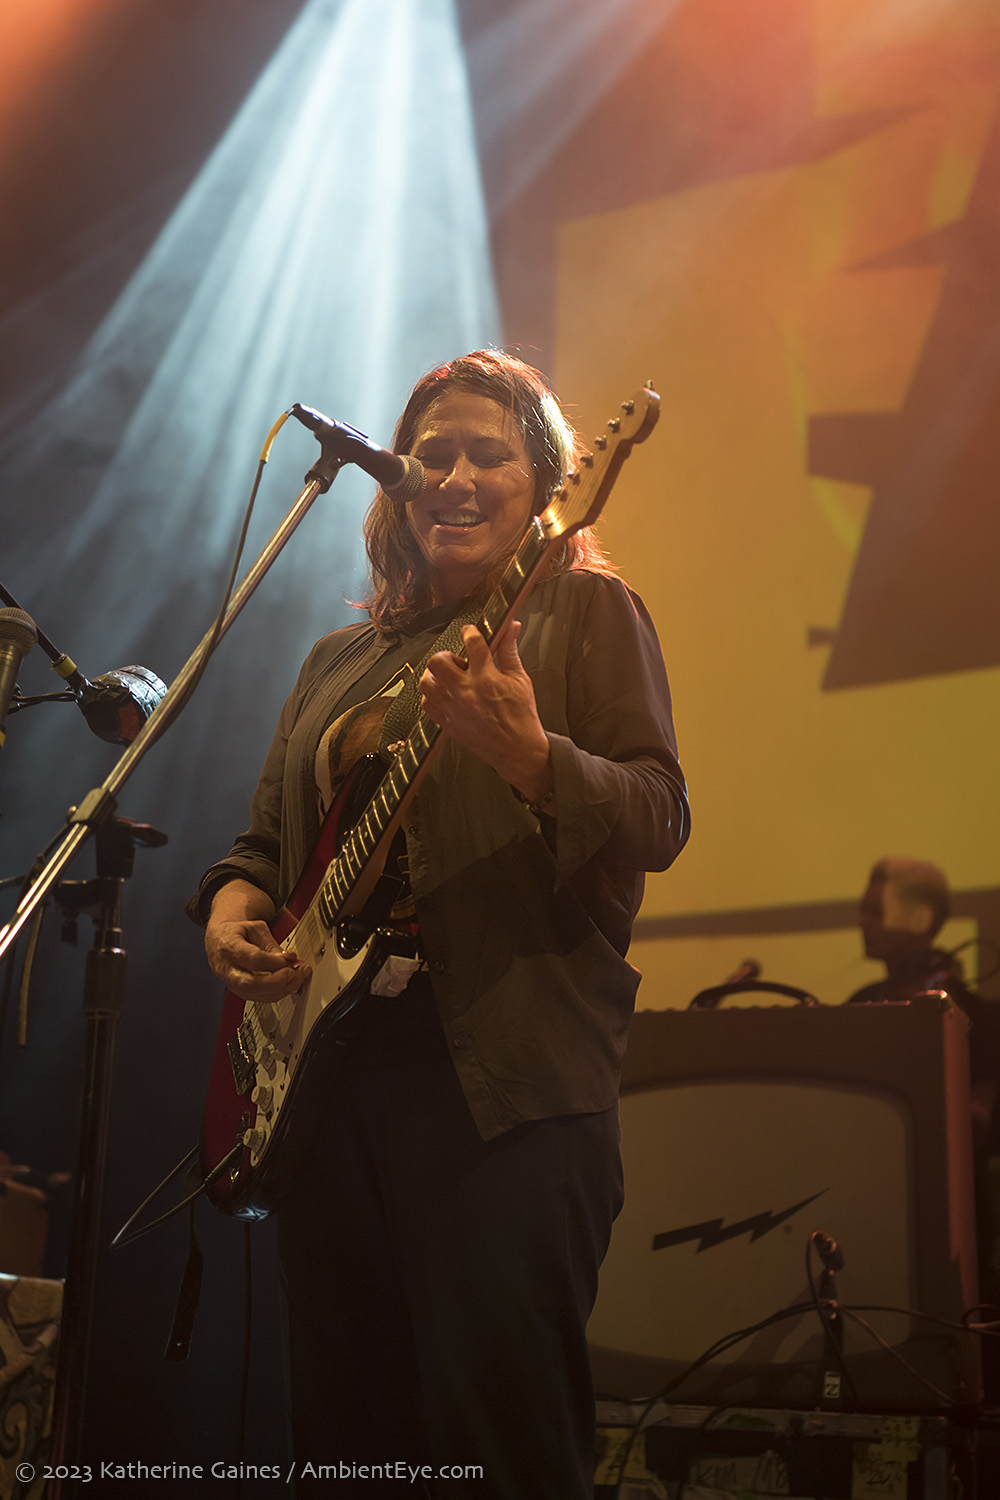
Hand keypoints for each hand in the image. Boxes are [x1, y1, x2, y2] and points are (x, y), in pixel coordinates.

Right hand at [205, 881, 310, 1002]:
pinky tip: (290, 983)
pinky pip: (260, 998)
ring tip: (298, 977)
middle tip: (294, 973)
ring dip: (282, 989)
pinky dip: (278, 992)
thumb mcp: (254, 929)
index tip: (290, 959)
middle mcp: (227, 969)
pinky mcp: (239, 992)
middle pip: (250, 984)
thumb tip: (288, 959)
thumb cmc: (236, 933)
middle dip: (277, 981)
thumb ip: (270, 944)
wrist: (219, 941)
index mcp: (228, 947)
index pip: (253, 959)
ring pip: (256, 995)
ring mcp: (231, 984)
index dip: (274, 962)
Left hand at [419, 620, 552, 803]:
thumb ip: (510, 651)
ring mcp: (454, 709)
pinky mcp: (447, 723)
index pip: (472, 643)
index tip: (470, 632)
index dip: (470, 632)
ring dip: (436, 676)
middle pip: (438, 661)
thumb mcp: (521, 680)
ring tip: (451, 679)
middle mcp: (466, 693)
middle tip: (459, 662)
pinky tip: (447, 695)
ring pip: (426, 682)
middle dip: (447, 656)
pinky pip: (426, 704)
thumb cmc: (522, 717)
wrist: (518, 751)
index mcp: (487, 679)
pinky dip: (432, 696)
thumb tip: (511, 628)